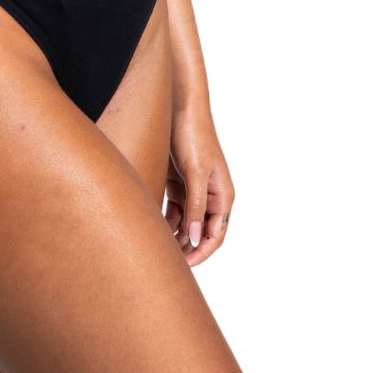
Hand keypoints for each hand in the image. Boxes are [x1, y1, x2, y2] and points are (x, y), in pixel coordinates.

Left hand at [164, 103, 233, 266]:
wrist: (178, 106)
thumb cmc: (193, 135)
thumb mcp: (195, 171)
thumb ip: (196, 205)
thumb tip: (197, 237)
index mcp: (222, 195)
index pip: (216, 234)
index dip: (202, 252)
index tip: (184, 266)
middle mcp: (209, 195)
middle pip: (199, 232)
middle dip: (185, 247)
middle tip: (166, 261)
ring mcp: (192, 189)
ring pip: (184, 223)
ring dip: (173, 235)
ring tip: (156, 247)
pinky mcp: (177, 182)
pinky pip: (172, 209)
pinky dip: (164, 219)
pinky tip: (151, 227)